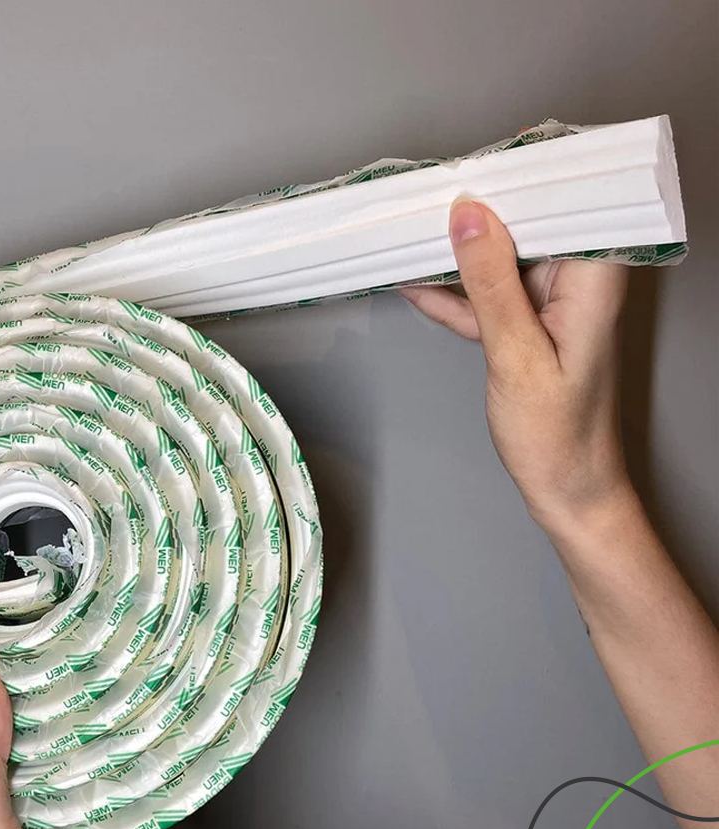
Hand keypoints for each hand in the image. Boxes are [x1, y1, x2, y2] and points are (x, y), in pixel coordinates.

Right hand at [399, 199, 630, 532]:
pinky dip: (453, 294)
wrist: (567, 489)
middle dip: (477, 210)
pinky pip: (486, 297)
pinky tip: (415, 281)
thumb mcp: (517, 356)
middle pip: (528, 224)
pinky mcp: (527, 325)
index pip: (564, 201)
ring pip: (499, 260)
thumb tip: (469, 217)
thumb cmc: (558, 435)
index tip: (469, 164)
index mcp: (595, 278)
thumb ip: (491, 284)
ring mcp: (551, 304)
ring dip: (456, 254)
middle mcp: (578, 281)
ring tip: (407, 232)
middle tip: (423, 194)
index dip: (518, 176)